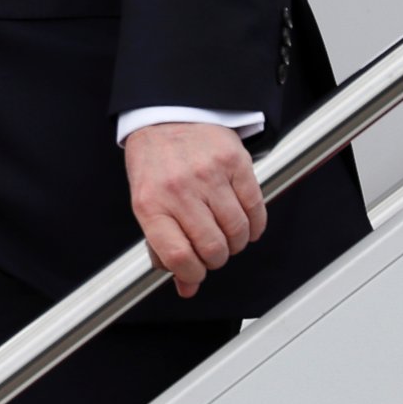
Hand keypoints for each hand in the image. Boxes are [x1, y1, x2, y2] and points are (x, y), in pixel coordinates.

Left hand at [124, 122, 267, 299]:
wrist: (166, 117)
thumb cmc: (155, 164)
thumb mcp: (146, 204)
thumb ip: (163, 248)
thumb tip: (185, 287)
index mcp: (151, 203)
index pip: (178, 256)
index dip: (192, 275)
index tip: (195, 274)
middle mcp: (179, 189)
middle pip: (213, 248)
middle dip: (216, 259)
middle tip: (212, 251)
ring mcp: (208, 175)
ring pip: (237, 232)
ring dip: (236, 243)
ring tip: (226, 234)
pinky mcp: (235, 162)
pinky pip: (256, 209)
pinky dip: (254, 225)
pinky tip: (244, 222)